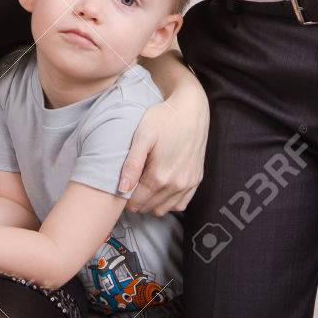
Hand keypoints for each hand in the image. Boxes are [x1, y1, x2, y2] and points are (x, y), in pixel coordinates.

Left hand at [119, 89, 208, 214]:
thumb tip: (122, 189)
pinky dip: (169, 202)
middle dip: (137, 200)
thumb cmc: (164, 119)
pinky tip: (161, 189)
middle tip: (131, 185)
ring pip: (164, 209)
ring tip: (144, 186)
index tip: (121, 188)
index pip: (136, 201)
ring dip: (152, 203)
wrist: (191, 109)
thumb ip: (132, 164)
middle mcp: (176, 184)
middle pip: (149, 207)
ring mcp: (188, 183)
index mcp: (160, 176)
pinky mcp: (196, 179)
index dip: (125, 198)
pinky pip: (181, 204)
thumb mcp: (142, 136)